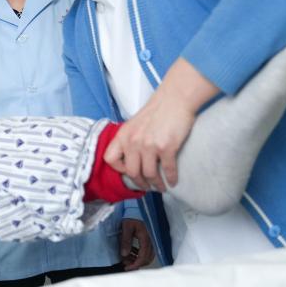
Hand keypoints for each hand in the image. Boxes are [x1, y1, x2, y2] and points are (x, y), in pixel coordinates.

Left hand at [105, 58, 218, 190]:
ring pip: (149, 174)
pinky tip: (173, 181)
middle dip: (140, 182)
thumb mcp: (134, 124)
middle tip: (146, 186)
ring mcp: (149, 145)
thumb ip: (130, 139)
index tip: (128, 172)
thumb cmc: (156, 111)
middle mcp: (133, 142)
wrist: (174, 99)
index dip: (118, 169)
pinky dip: (170, 178)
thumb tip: (132, 157)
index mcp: (123, 136)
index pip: (110, 159)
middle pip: (131, 172)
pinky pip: (167, 170)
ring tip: (160, 187)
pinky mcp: (166, 148)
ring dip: (156, 184)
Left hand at [119, 218, 153, 270]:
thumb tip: (124, 254)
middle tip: (125, 263)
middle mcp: (151, 241)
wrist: (138, 208)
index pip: (143, 257)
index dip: (135, 265)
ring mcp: (152, 240)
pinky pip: (147, 251)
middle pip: (147, 259)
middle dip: (136, 263)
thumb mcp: (126, 226)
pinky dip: (139, 254)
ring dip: (137, 259)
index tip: (127, 268)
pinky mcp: (150, 239)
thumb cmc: (132, 215)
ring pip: (148, 256)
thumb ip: (126, 240)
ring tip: (126, 258)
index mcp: (146, 238)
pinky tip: (131, 252)